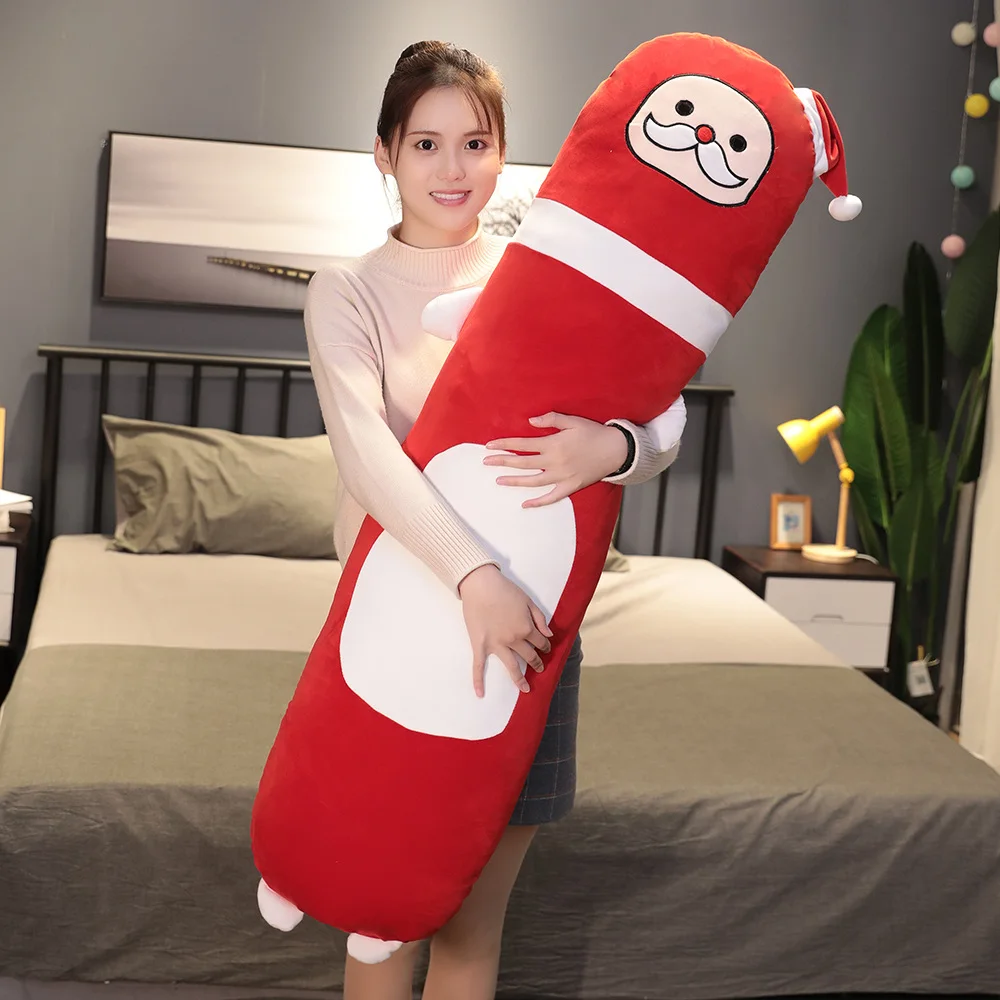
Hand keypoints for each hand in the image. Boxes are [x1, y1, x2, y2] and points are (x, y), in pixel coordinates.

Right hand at [458, 565, 553, 698]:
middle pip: (529, 656)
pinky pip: (478, 666)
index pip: (540, 642)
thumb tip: (549, 635)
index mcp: (526, 628)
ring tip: (526, 688)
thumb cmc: (505, 590)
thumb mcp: (528, 601)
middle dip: (536, 662)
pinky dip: (478, 681)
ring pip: (511, 666)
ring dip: (519, 679)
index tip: (546, 649)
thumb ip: (540, 619)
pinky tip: (480, 693)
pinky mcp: (480, 645)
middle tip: (539, 668)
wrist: (481, 585)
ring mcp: (496, 645)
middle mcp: (513, 640)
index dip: (545, 646)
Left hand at [483, 412, 626, 507]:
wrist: (617, 450)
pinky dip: (538, 502)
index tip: (489, 446)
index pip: (522, 445)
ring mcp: (562, 476)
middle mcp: (555, 462)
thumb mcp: (573, 421)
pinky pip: (551, 497)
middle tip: (486, 462)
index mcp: (553, 444)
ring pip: (533, 481)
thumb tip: (530, 421)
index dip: (504, 444)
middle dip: (502, 462)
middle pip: (522, 463)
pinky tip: (525, 504)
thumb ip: (551, 420)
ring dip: (514, 481)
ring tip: (499, 480)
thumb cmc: (594, 433)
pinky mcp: (571, 487)